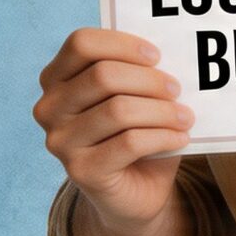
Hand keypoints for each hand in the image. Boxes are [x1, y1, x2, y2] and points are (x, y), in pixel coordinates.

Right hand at [33, 26, 191, 231]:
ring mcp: (60, 142)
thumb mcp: (134, 96)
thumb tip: (173, 56)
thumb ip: (139, 72)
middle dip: (150, 80)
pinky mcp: (80, 171)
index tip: (157, 56)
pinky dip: (164, 137)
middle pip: (103, 76)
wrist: (134, 192)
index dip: (123, 44)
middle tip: (177, 89)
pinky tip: (181, 138)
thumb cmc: (136, 132)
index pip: (81, 44)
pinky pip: (130, 143)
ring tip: (185, 117)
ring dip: (163, 111)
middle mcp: (50, 108)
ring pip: (119, 110)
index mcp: (56, 79)